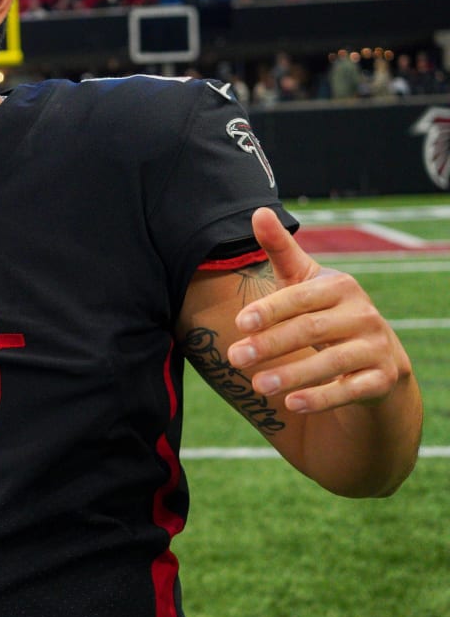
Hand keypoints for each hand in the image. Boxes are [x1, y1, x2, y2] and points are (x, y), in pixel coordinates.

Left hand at [227, 208, 410, 412]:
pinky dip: (322, 398)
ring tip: (257, 386)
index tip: (240, 323)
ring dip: (293, 375)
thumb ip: (280, 250)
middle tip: (234, 358)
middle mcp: (363, 315)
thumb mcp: (304, 281)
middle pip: (311, 330)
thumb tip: (257, 211)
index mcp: (340, 287)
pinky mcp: (382, 379)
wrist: (375, 358)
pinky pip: (351, 391)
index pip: (300, 297)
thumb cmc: (325, 312)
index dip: (270, 309)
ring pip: (332, 362)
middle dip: (270, 345)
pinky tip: (292, 405)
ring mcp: (376, 347)